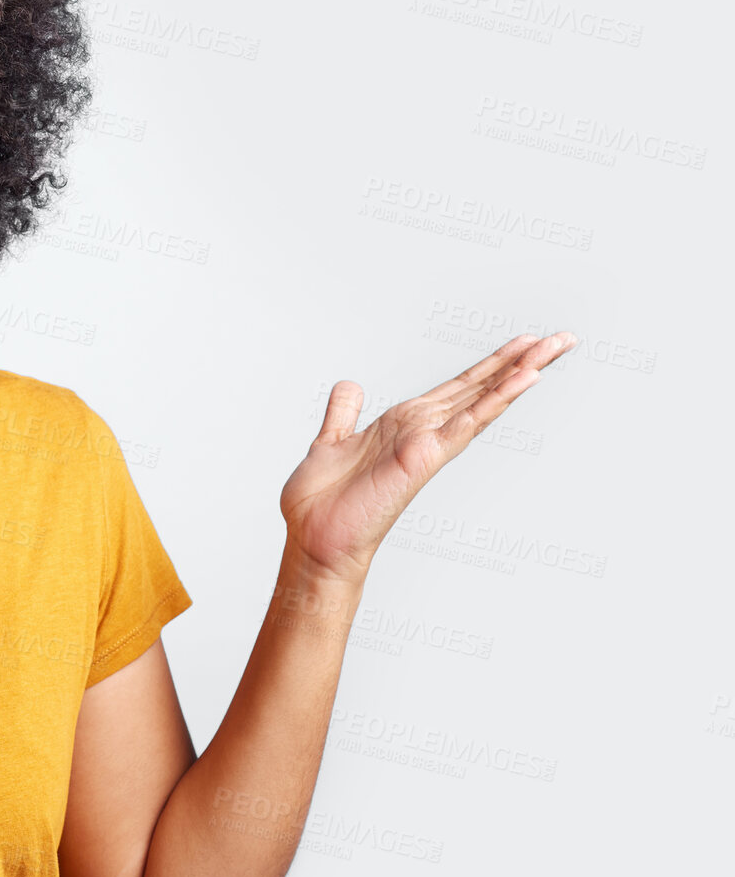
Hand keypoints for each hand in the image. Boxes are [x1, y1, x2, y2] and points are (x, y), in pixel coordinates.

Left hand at [280, 331, 577, 584]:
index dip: (492, 363)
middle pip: (482, 387)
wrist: (315, 538)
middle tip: (562, 337)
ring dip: (519, 373)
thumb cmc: (323, 502)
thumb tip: (350, 386)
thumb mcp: (332, 442)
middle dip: (522, 360)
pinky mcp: (425, 457)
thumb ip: (344, 413)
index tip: (525, 341)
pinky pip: (467, 423)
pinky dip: (495, 400)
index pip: (459, 387)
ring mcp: (428, 443)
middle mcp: (423, 430)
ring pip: (483, 400)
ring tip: (554, 348)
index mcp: (405, 423)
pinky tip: (524, 380)